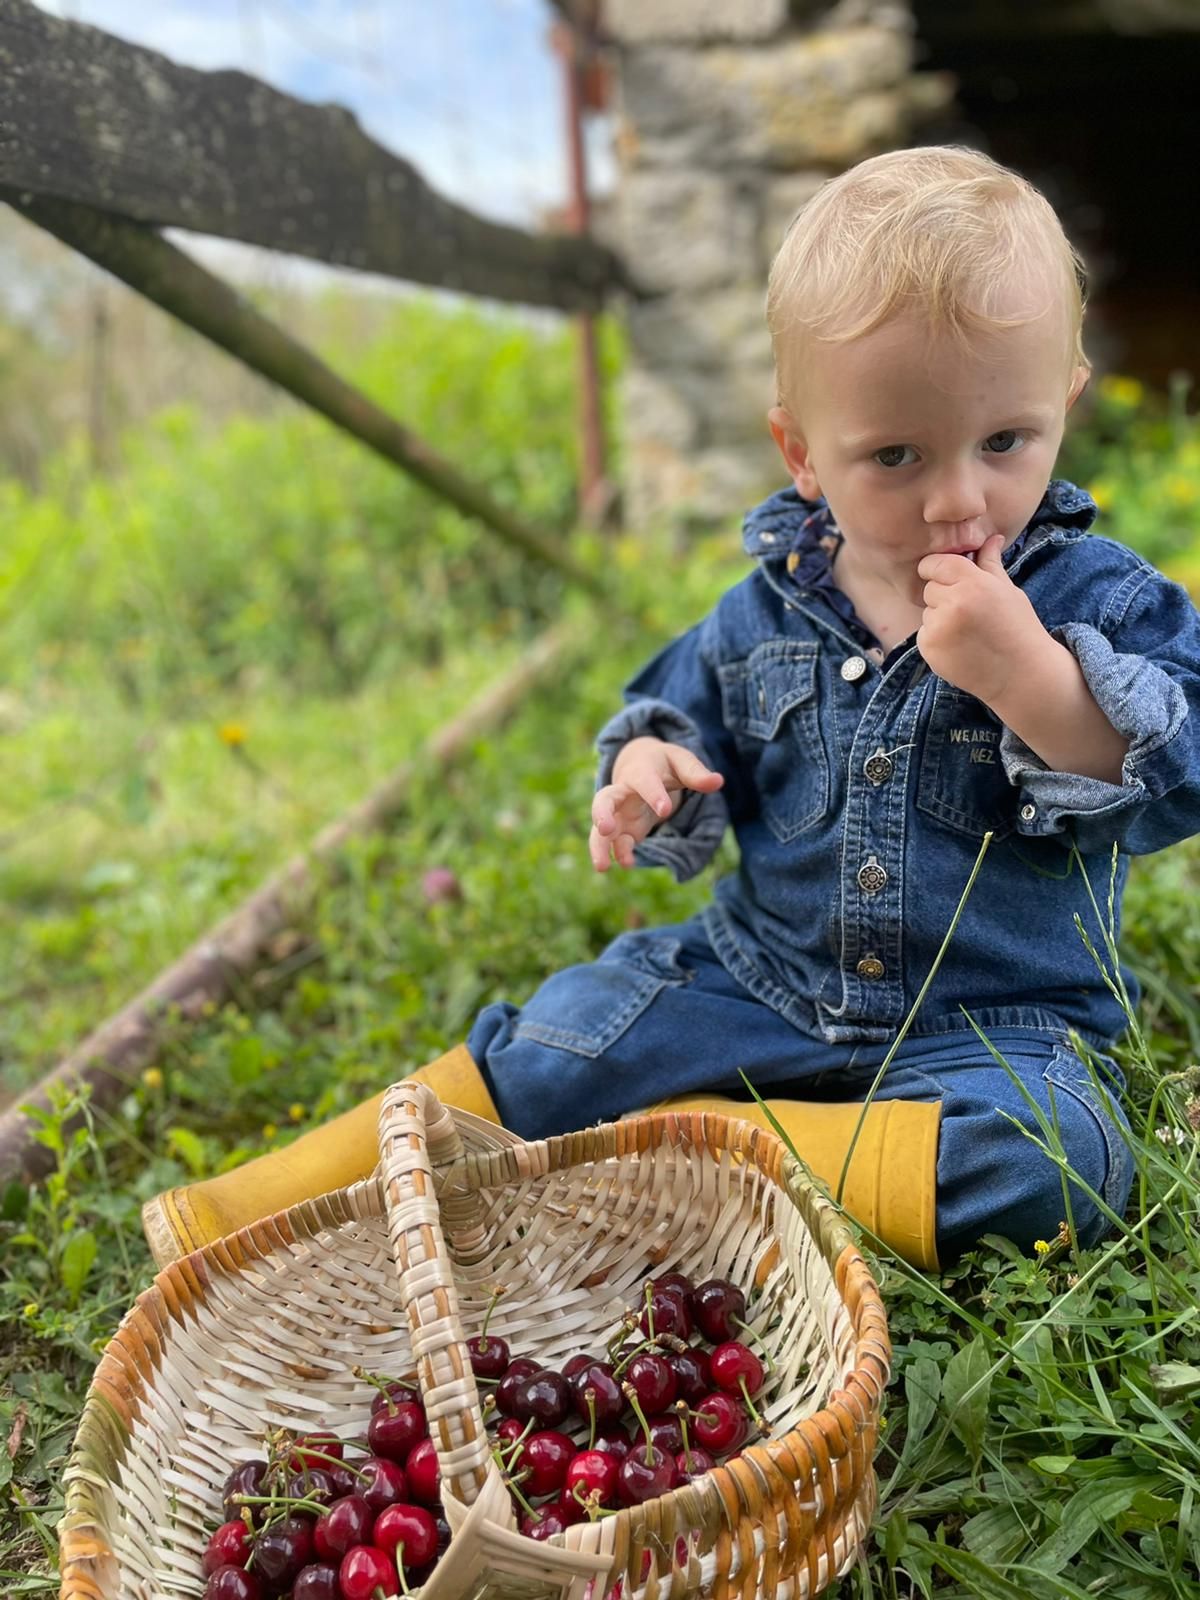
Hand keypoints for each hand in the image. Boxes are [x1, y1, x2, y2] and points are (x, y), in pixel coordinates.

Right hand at [589, 737, 724, 871]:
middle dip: (602, 814)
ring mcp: (620, 813)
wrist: (641, 766)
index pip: (644, 781)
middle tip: (605, 828)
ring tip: (602, 867)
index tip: (664, 810)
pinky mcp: (623, 830)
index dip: (654, 794)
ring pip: (601, 829)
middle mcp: (623, 792)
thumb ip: (696, 773)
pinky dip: (619, 854)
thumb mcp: (680, 762)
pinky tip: (627, 865)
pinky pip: (615, 843)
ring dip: (600, 846)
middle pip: (604, 800)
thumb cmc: (664, 765)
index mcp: (640, 771)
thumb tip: (718, 781)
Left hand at [915, 533, 1049, 704]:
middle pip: (929, 588)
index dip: (938, 568)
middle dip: (944, 595)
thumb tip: (990, 537)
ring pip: (927, 612)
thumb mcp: (1007, 590)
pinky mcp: (929, 650)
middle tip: (968, 611)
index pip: (936, 563)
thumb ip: (990, 563)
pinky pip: (924, 634)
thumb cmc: (1018, 628)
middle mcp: (952, 604)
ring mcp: (938, 628)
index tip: (945, 576)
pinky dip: (937, 638)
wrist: (1022, 675)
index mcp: (973, 583)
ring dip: (940, 617)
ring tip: (968, 631)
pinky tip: (960, 646)